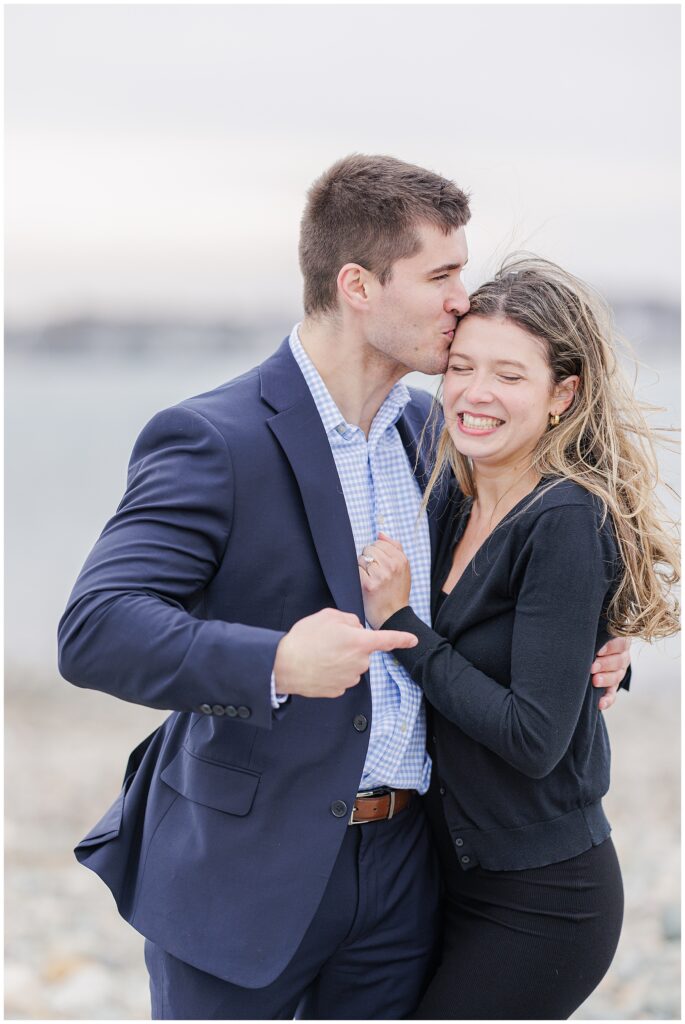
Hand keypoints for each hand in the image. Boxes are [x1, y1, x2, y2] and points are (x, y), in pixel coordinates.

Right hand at [273, 607, 416, 698]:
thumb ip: (349, 620)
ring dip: (341, 659)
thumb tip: (355, 629)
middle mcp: (359, 663)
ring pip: (353, 665)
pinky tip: (318, 667)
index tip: (414, 640)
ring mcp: (349, 679)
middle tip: (328, 641)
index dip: (402, 639)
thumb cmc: (305, 638)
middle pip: (362, 651)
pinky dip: (333, 672)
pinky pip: (342, 678)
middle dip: (351, 645)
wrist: (283, 666)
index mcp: (359, 642)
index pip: (387, 640)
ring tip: (319, 654)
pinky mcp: (338, 691)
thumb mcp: (327, 616)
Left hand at [358, 533, 411, 628]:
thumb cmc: (396, 592)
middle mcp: (392, 566)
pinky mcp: (369, 585)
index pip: (379, 543)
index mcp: (402, 560)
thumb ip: (395, 548)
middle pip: (369, 549)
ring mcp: (381, 575)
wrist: (393, 616)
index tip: (379, 564)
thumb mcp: (403, 569)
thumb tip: (380, 534)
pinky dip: (358, 576)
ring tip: (370, 579)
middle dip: (368, 559)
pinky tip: (365, 584)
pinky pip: (356, 570)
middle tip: (374, 573)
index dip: (376, 553)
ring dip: (362, 568)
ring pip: (361, 559)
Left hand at [591, 636, 631, 710]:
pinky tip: (600, 704)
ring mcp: (618, 673)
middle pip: (619, 661)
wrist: (592, 652)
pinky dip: (607, 700)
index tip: (598, 650)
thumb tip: (579, 623)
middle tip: (592, 667)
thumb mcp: (596, 632)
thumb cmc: (591, 638)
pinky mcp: (613, 687)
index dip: (610, 647)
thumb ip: (593, 631)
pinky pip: (612, 694)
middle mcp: (622, 657)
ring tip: (595, 681)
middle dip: (605, 664)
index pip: (620, 643)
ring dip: (606, 680)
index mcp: (619, 641)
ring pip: (617, 677)